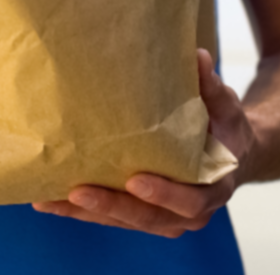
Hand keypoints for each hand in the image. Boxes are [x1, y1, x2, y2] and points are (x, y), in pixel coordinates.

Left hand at [33, 48, 255, 237]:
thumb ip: (211, 87)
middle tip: (79, 191)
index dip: (164, 193)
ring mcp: (164, 217)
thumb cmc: (226, 128)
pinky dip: (80, 212)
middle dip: (112, 206)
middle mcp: (190, 211)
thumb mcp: (225, 106)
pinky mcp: (142, 215)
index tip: (135, 180)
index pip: (190, 199)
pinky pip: (111, 217)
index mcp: (214, 186)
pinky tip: (49, 201)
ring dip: (87, 213)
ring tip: (50, 200)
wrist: (231, 153)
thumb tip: (198, 56)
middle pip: (149, 218)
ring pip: (124, 221)